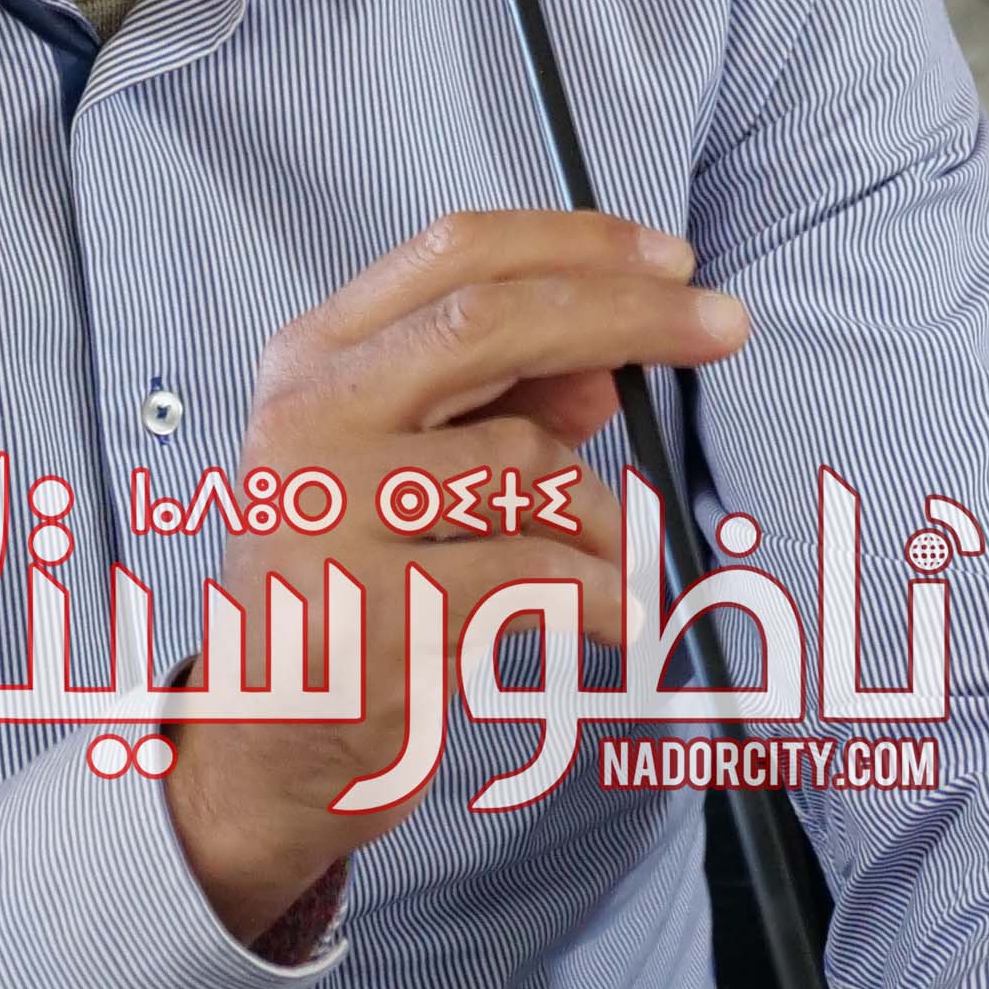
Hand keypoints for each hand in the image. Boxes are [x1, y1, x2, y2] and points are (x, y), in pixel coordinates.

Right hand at [162, 209, 749, 943]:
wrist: (265, 745)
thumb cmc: (356, 585)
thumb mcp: (420, 470)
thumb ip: (505, 403)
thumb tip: (613, 358)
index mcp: (315, 360)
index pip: (453, 253)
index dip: (576, 242)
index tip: (672, 260)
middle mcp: (307, 418)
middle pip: (489, 321)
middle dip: (629, 315)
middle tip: (722, 329)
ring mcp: (327, 513)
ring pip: (526, 460)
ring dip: (606, 514)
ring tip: (610, 563)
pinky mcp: (370, 611)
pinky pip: (535, 572)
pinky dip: (601, 593)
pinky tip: (612, 619)